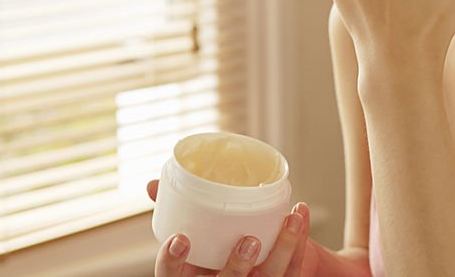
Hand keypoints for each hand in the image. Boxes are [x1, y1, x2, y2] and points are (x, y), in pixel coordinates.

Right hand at [147, 179, 312, 276]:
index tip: (180, 238)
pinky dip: (300, 241)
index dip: (173, 263)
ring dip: (283, 250)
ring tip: (289, 221)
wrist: (252, 272)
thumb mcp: (194, 243)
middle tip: (248, 241)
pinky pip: (293, 271)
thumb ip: (179, 215)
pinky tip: (300, 214)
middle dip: (237, 267)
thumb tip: (153, 186)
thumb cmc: (214, 254)